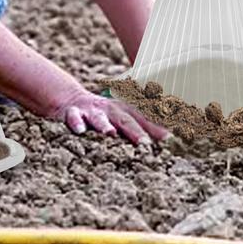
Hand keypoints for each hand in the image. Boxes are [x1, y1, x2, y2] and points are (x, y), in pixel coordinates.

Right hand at [56, 87, 170, 144]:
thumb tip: (169, 139)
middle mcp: (111, 110)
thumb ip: (142, 127)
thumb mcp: (123, 118)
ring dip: (105, 125)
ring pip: (99, 118)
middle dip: (135, 131)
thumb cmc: (104, 115)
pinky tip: (80, 131)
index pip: (144, 120)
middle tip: (145, 143)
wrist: (72, 100)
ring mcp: (92, 111)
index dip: (157, 129)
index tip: (170, 140)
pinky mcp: (73, 113)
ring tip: (110, 133)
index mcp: (125, 111)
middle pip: (125, 120)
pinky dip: (77, 123)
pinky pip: (74, 118)